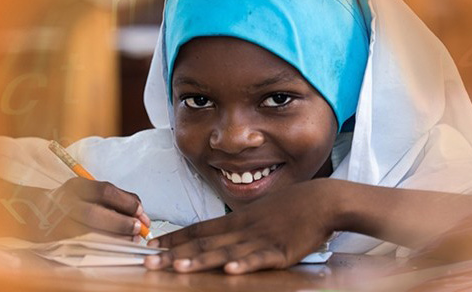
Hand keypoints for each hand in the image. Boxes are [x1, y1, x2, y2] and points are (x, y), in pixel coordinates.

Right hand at [21, 178, 150, 240]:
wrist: (36, 211)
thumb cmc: (74, 202)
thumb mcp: (92, 192)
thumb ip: (120, 199)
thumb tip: (142, 214)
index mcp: (78, 186)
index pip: (105, 191)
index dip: (127, 202)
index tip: (141, 212)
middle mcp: (66, 203)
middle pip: (94, 213)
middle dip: (121, 223)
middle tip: (138, 229)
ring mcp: (59, 223)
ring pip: (87, 233)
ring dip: (114, 238)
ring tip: (130, 239)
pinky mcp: (58, 239)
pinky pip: (83, 245)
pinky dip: (103, 246)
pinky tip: (115, 246)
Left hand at [144, 179, 334, 273]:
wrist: (323, 200)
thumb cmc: (293, 206)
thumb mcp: (262, 211)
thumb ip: (242, 224)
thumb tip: (223, 234)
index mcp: (238, 219)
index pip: (199, 229)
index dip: (174, 237)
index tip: (151, 244)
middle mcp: (243, 228)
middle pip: (204, 242)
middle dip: (174, 252)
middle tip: (148, 260)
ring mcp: (261, 239)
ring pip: (226, 251)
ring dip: (200, 260)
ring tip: (177, 266)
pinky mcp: (281, 251)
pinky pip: (260, 259)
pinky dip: (244, 265)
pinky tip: (229, 271)